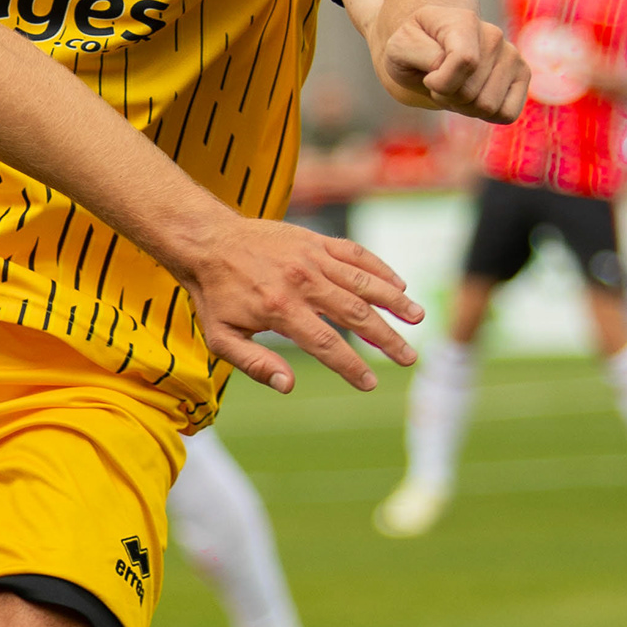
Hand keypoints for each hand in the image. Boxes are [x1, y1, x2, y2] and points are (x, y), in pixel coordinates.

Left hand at [180, 215, 422, 394]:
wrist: (207, 241)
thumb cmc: (215, 295)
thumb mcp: (221, 337)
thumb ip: (255, 363)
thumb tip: (288, 386)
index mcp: (280, 310)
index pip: (326, 345)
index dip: (351, 367)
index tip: (370, 384)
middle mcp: (302, 282)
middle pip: (356, 315)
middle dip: (387, 339)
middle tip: (409, 358)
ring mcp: (312, 258)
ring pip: (363, 281)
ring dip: (394, 300)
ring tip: (418, 319)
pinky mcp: (316, 240)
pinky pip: (355, 254)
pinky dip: (379, 268)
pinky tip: (398, 284)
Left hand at [381, 2, 527, 122]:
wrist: (431, 49)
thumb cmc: (414, 49)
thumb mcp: (399, 48)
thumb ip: (418, 53)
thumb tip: (447, 66)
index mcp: (462, 21)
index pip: (466, 61)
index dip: (440, 82)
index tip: (428, 77)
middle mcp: (493, 35)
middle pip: (471, 93)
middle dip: (447, 97)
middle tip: (439, 82)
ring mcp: (511, 55)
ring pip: (487, 107)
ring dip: (463, 106)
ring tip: (455, 87)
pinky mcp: (523, 75)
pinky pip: (507, 114)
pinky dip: (485, 115)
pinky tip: (474, 96)